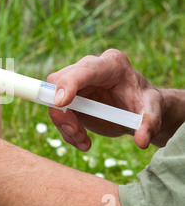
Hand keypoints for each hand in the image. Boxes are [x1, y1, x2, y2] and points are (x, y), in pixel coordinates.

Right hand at [47, 49, 163, 150]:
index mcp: (111, 64)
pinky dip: (66, 130)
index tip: (62, 103)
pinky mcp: (70, 97)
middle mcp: (89, 68)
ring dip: (63, 124)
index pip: (83, 70)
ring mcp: (76, 82)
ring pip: (53, 99)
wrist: (139, 110)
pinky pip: (58, 112)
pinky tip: (82, 141)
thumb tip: (141, 141)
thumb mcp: (154, 111)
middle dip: (61, 110)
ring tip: (83, 141)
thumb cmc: (146, 103)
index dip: (68, 84)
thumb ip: (150, 123)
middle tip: (76, 132)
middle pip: (58, 82)